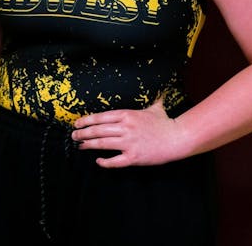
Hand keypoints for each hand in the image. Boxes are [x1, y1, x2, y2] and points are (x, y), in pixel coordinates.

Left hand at [71, 99, 189, 167]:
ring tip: (80, 145)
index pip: (101, 117)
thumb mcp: (155, 107)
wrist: (177, 138)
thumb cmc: (165, 123)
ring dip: (88, 145)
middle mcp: (125, 128)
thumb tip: (156, 90)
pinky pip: (115, 161)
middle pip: (98, 130)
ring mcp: (129, 143)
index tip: (77, 123)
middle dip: (83, 133)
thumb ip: (151, 99)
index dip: (87, 120)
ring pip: (102, 144)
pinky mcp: (133, 157)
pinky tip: (98, 161)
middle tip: (74, 135)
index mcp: (127, 115)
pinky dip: (104, 162)